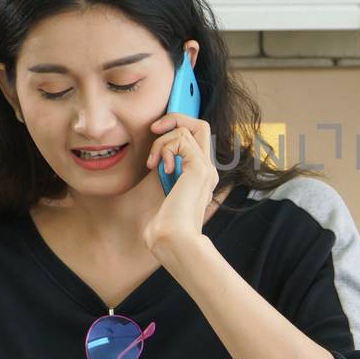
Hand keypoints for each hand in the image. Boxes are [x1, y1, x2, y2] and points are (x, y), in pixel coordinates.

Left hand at [142, 113, 218, 270]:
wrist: (171, 239)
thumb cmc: (163, 226)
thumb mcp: (161, 195)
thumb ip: (165, 177)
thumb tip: (155, 161)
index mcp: (200, 177)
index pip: (197, 139)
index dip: (178, 128)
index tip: (155, 135)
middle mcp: (207, 170)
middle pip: (201, 126)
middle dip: (175, 118)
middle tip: (154, 129)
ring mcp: (206, 168)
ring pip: (185, 130)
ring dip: (161, 141)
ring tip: (152, 163)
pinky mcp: (199, 167)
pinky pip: (181, 138)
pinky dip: (164, 147)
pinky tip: (159, 167)